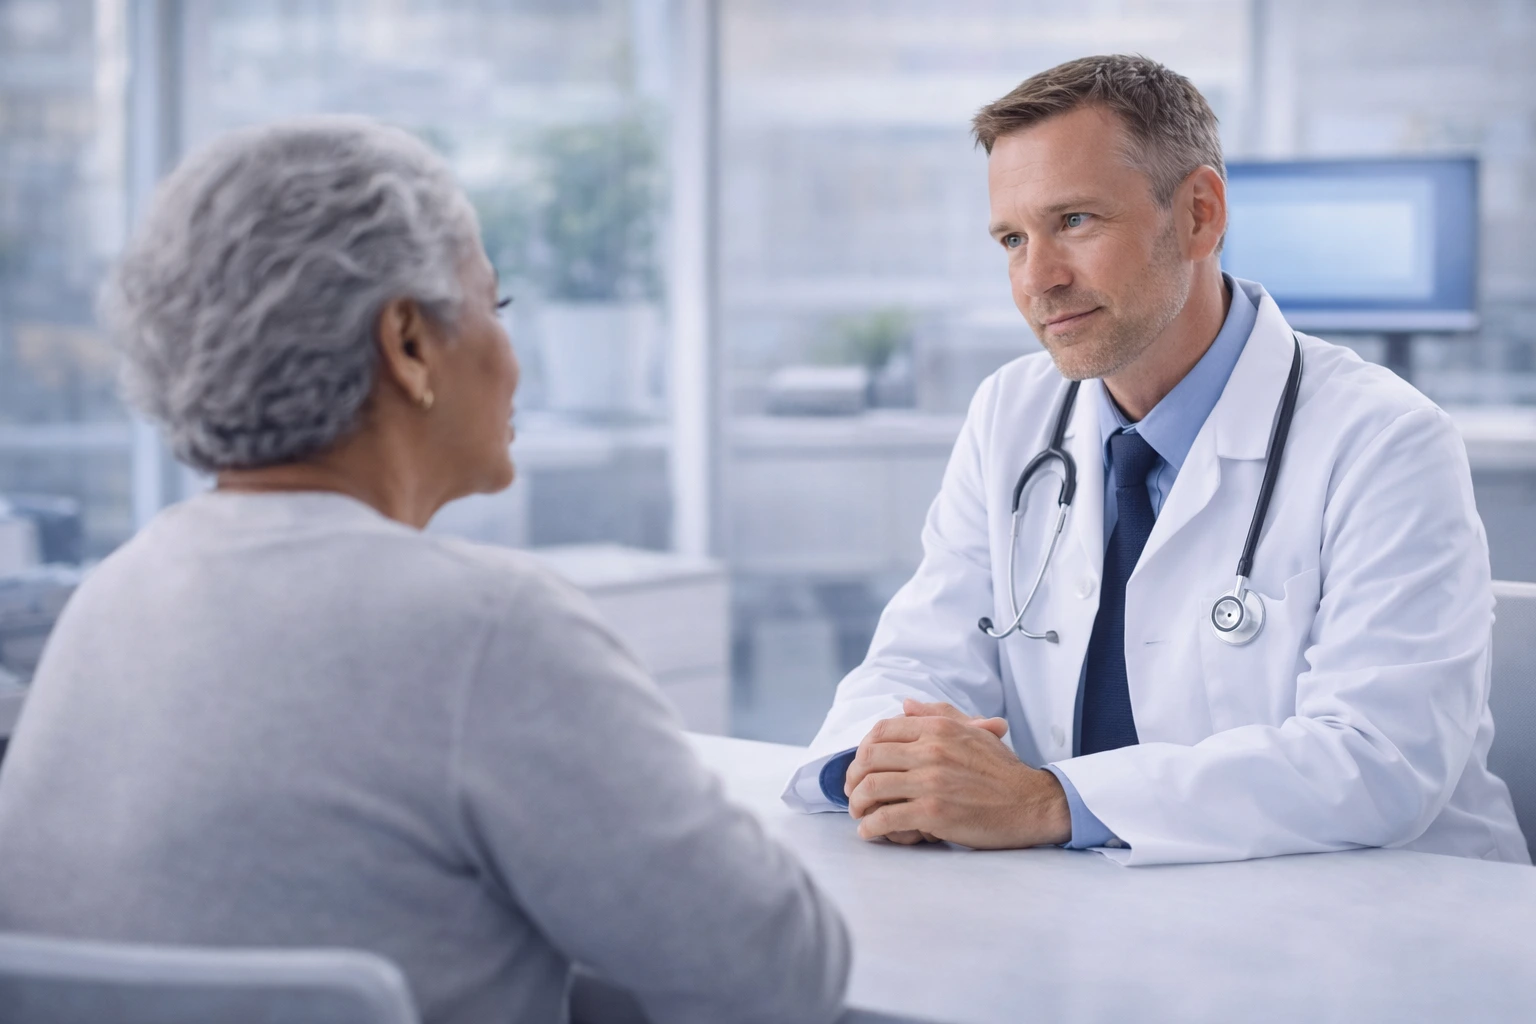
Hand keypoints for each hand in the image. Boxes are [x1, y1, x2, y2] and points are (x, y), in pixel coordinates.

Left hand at [844, 699, 1070, 848]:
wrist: (1033, 804)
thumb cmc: (1003, 771)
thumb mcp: (975, 731)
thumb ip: (939, 714)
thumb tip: (906, 704)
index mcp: (939, 728)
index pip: (881, 730)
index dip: (862, 749)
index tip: (861, 766)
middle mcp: (931, 750)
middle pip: (869, 757)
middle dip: (852, 777)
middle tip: (852, 792)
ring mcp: (931, 781)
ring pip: (872, 787)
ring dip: (857, 803)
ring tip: (859, 814)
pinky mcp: (934, 812)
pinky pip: (887, 817)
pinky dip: (871, 826)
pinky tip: (870, 831)